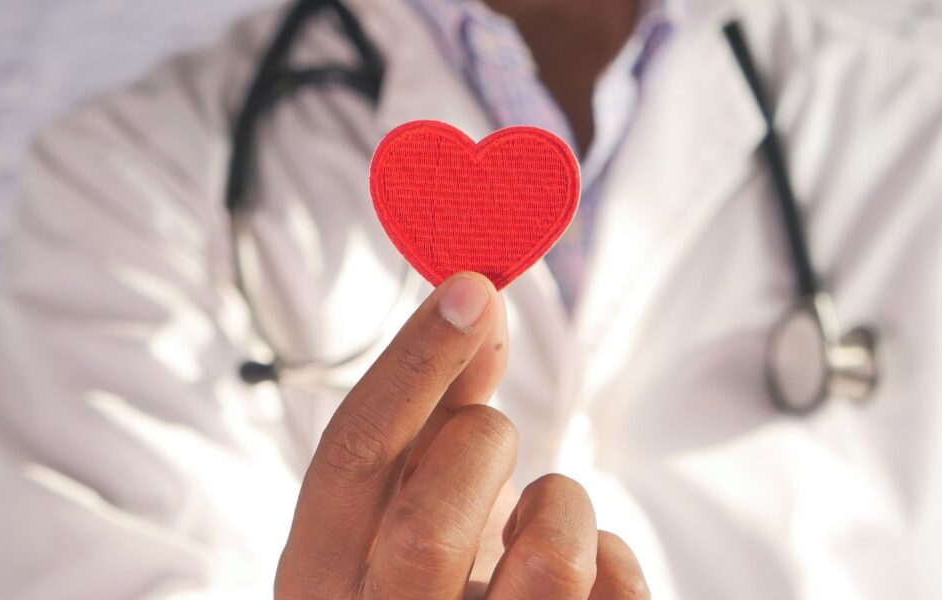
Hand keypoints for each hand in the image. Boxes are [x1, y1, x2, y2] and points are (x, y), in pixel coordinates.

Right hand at [274, 273, 648, 598]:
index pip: (353, 456)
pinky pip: (618, 587)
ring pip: (551, 561)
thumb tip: (474, 297)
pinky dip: (610, 553)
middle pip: (432, 528)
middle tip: (492, 436)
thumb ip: (433, 407)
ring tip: (541, 516)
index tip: (471, 287)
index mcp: (323, 571)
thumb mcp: (408, 492)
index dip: (414, 362)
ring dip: (562, 503)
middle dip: (482, 447)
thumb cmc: (430, 573)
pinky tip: (577, 569)